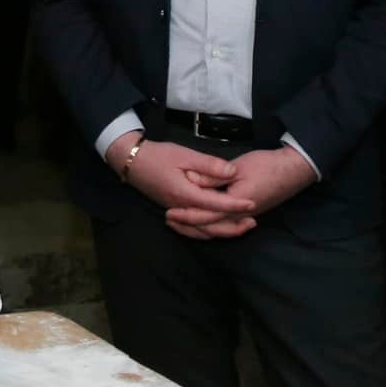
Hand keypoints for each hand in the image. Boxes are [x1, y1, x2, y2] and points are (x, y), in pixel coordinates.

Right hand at [109, 132, 254, 227]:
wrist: (132, 161)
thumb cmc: (159, 155)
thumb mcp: (185, 155)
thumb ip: (209, 165)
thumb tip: (232, 172)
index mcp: (185, 194)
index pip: (215, 203)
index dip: (235, 205)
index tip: (253, 203)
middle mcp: (181, 208)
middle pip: (210, 226)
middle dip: (233, 226)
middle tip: (253, 221)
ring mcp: (176, 212)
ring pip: (202, 231)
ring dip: (223, 231)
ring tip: (241, 226)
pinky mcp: (174, 211)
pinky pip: (193, 230)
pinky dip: (207, 232)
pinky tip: (218, 227)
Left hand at [166, 146, 314, 240]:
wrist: (294, 170)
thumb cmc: (266, 166)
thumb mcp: (237, 167)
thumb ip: (214, 175)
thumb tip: (192, 180)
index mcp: (236, 204)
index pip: (206, 215)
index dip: (187, 214)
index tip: (169, 212)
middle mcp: (240, 216)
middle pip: (211, 228)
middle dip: (189, 226)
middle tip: (170, 220)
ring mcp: (246, 217)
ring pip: (219, 229)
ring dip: (199, 228)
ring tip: (182, 223)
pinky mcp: (250, 213)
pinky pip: (227, 225)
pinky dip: (213, 225)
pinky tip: (205, 221)